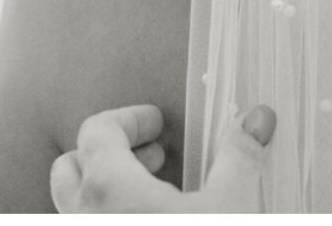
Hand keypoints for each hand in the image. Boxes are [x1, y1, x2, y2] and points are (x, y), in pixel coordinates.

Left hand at [49, 104, 274, 211]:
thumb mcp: (229, 207)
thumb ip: (238, 159)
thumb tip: (259, 117)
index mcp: (107, 186)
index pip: (97, 130)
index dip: (129, 120)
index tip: (157, 122)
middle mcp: (82, 213)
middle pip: (72, 165)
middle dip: (110, 153)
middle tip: (153, 156)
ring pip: (74, 202)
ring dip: (105, 187)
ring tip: (152, 191)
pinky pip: (86, 223)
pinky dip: (107, 213)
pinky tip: (147, 217)